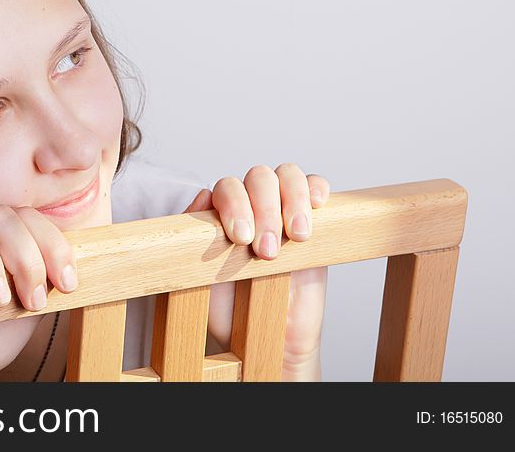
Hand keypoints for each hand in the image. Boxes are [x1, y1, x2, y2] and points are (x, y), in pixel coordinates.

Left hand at [183, 163, 329, 379]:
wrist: (271, 339)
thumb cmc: (234, 312)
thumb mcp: (204, 281)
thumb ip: (197, 241)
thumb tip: (202, 196)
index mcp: (221, 216)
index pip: (226, 188)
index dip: (234, 206)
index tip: (241, 239)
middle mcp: (251, 205)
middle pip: (258, 178)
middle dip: (264, 209)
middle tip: (266, 250)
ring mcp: (282, 207)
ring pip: (286, 175)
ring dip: (292, 199)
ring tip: (297, 236)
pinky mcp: (313, 218)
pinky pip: (315, 185)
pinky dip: (317, 187)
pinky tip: (318, 205)